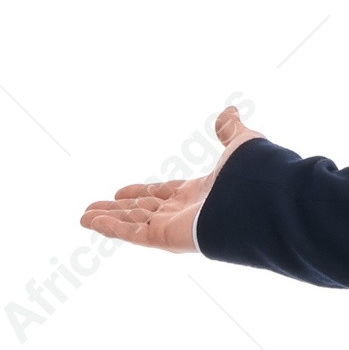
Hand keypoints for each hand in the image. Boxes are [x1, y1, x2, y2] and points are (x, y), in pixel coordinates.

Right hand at [78, 103, 264, 251]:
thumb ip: (230, 131)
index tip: (120, 191)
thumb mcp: (240, 144)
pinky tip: (92, 222)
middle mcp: (186, 213)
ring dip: (109, 220)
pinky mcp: (170, 238)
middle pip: (143, 211)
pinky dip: (113, 228)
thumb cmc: (255, 176)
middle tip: (93, 208)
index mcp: (200, 195)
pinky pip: (135, 234)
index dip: (141, 193)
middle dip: (118, 210)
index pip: (162, 194)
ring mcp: (177, 228)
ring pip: (134, 223)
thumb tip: (229, 111)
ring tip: (84, 217)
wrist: (264, 203)